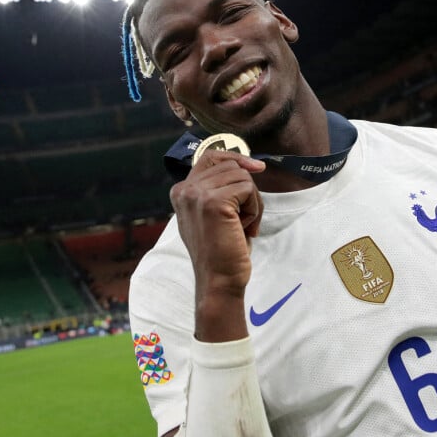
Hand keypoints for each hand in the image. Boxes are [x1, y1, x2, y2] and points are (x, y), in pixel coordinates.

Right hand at [169, 150, 265, 340]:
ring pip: (243, 177)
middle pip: (232, 166)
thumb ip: (218, 188)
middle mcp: (184, 189)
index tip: (256, 167)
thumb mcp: (213, 213)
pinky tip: (244, 228)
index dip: (235, 158)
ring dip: (252, 202)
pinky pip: (248, 189)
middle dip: (247, 190)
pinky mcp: (213, 202)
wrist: (219, 281)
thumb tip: (248, 164)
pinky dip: (254, 209)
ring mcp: (197, 194)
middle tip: (244, 219)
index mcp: (181, 191)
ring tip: (242, 226)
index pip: (210, 156)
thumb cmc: (222, 250)